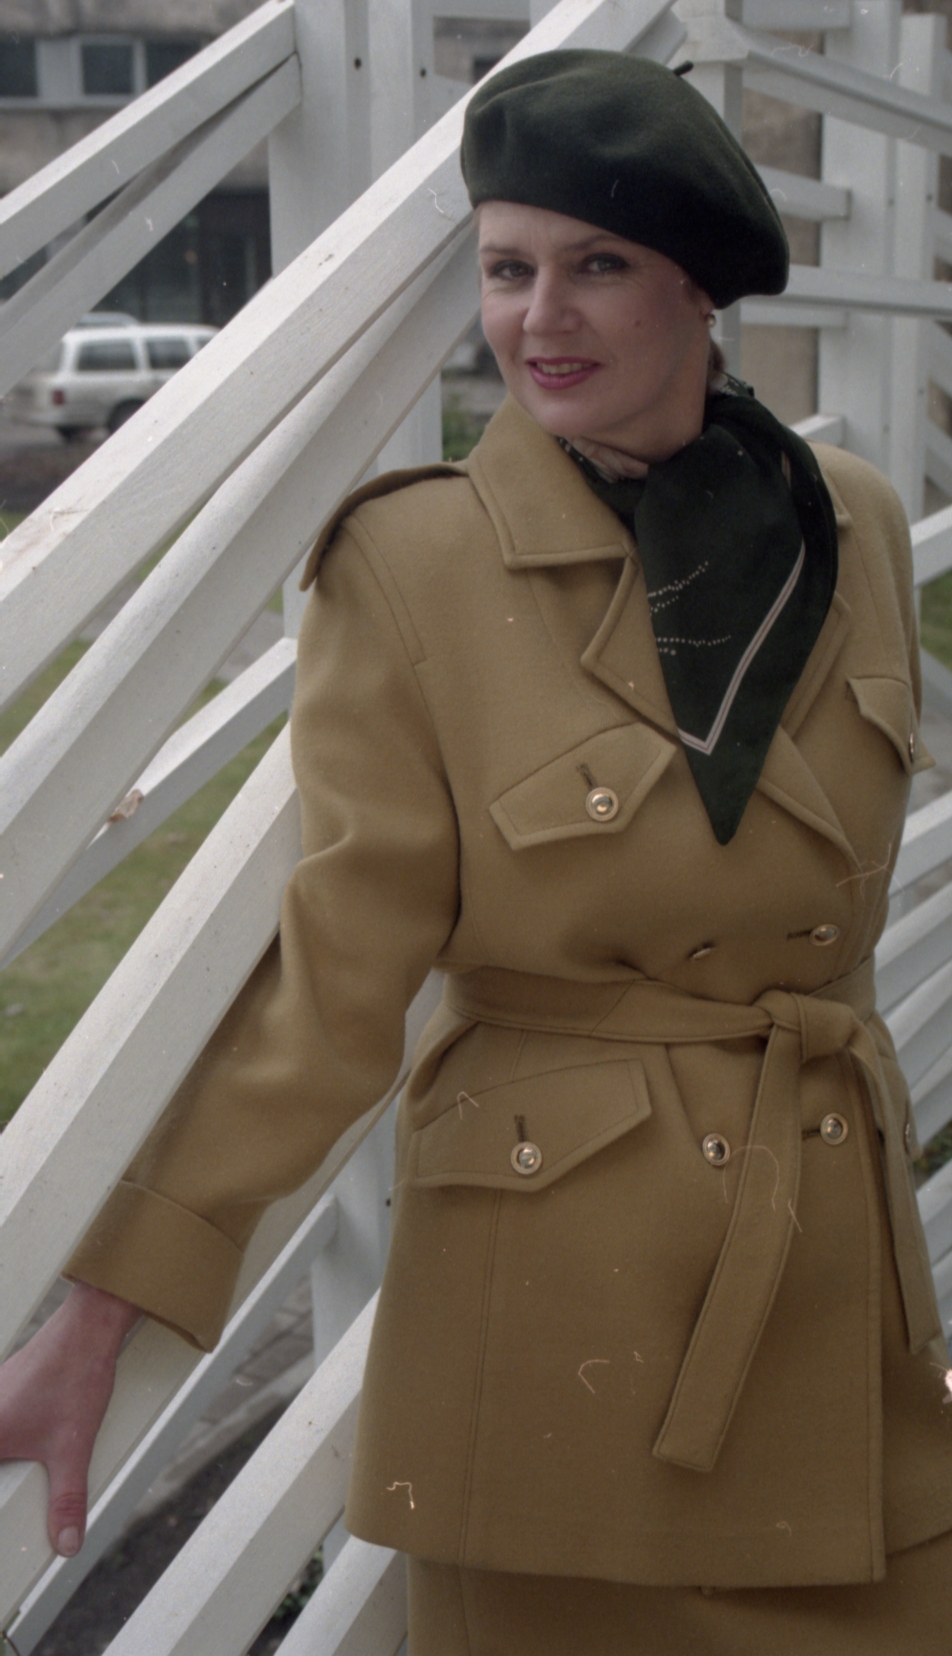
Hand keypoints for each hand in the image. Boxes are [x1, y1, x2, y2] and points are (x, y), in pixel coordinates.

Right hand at [0, 1282, 139, 1556]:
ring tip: (28, 1456)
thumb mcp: (72, 1449)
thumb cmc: (76, 1377)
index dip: (3, 1486)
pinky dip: (11, 1433)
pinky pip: (4, 1419)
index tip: (12, 1479)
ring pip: (0, 1436)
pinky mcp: (6, 1385)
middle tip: (21, 1471)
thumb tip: (66, 1542)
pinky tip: (29, 1433)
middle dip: (8, 1473)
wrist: (88, 1328)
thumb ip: (67, 1501)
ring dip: (10, 1453)